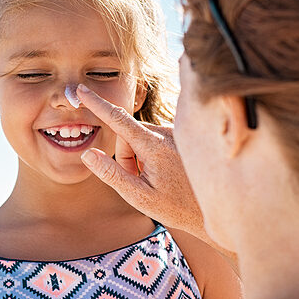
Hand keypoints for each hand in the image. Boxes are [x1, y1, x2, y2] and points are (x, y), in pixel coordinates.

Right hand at [75, 84, 207, 242]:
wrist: (217, 208)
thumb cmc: (177, 208)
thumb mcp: (139, 197)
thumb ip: (112, 174)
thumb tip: (88, 154)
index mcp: (155, 146)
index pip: (118, 120)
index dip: (96, 104)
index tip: (81, 90)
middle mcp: (167, 133)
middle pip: (127, 136)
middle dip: (126, 157)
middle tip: (140, 182)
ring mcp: (176, 134)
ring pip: (140, 138)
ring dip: (139, 158)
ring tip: (156, 180)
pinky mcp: (180, 137)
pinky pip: (154, 140)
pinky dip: (151, 155)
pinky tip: (167, 173)